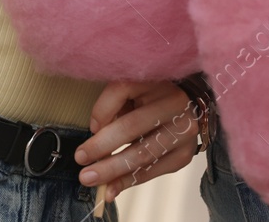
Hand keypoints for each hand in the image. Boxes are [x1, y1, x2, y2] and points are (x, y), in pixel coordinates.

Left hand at [73, 81, 198, 201]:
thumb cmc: (149, 97)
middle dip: (102, 146)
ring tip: (90, 179)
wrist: (188, 107)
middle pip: (132, 126)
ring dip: (113, 170)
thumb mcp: (131, 89)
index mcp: (156, 79)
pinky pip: (153, 170)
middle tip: (80, 159)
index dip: (102, 109)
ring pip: (143, 153)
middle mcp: (174, 104)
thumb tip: (96, 131)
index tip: (90, 127)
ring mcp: (183, 131)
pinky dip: (129, 181)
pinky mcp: (185, 154)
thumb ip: (114, 104)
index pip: (123, 89)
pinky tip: (111, 189)